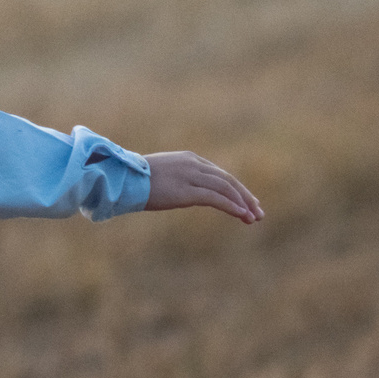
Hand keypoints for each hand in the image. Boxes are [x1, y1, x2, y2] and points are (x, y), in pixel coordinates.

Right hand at [144, 151, 263, 224]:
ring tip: (253, 218)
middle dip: (245, 197)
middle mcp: (194, 164)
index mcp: (189, 159)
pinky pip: (216, 199)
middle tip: (258, 212)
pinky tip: (242, 215)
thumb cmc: (133, 180)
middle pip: (228, 180)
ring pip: (226, 189)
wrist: (120, 178)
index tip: (246, 202)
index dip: (235, 189)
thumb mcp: (160, 177)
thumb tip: (178, 193)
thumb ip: (176, 182)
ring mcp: (191, 176)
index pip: (219, 174)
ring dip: (242, 204)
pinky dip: (232, 207)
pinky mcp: (187, 191)